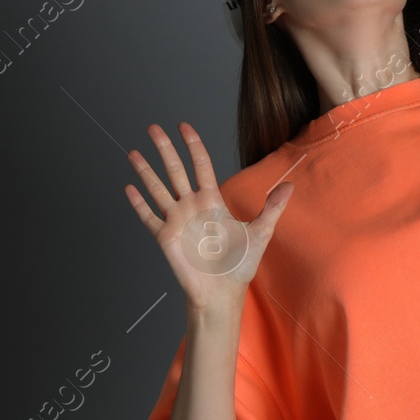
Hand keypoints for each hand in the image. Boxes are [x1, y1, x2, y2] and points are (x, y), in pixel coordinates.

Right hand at [125, 122, 293, 311]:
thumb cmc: (240, 266)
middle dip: (165, 149)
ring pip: (158, 189)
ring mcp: (177, 221)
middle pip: (175, 170)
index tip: (184, 126)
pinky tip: (128, 188)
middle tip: (153, 127)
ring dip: (145, 171)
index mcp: (212, 201)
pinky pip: (149, 217)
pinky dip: (138, 204)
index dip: (193, 145)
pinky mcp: (165, 238)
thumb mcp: (260, 232)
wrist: (222, 293)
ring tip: (133, 152)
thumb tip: (291, 185)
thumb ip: (272, 208)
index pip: (200, 165)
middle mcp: (192, 206)